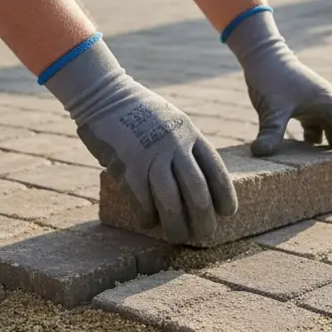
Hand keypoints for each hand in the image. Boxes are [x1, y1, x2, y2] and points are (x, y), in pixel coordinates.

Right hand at [43, 34, 236, 243]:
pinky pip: (142, 200)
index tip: (227, 213)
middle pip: (197, 191)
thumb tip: (196, 181)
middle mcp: (175, 146)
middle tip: (204, 234)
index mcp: (190, 134)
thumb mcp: (173, 121)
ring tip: (177, 236)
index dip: (225, 195)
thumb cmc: (139, 111)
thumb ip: (186, 146)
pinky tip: (147, 222)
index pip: (216, 170)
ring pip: (171, 201)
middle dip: (203, 218)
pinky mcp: (127, 165)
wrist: (104, 95)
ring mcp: (151, 155)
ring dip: (175, 225)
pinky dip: (146, 216)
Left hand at [223, 7, 331, 174]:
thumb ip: (270, 132)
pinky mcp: (306, 105)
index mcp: (329, 101)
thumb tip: (260, 153)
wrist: (261, 55)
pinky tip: (310, 156)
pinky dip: (320, 141)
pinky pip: (321, 126)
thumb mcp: (271, 108)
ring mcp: (318, 103)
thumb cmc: (270, 77)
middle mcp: (329, 102)